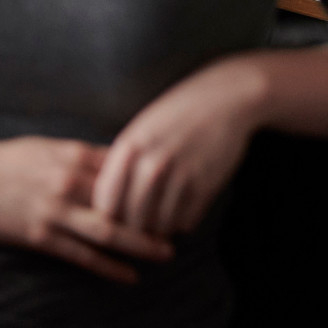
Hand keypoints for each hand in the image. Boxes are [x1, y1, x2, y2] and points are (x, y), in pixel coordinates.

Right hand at [0, 135, 173, 282]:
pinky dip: (108, 267)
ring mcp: (54, 211)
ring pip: (108, 230)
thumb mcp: (48, 146)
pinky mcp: (39, 236)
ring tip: (167, 254)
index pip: (126, 168)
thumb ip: (83, 156)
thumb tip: (120, 161)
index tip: (179, 189)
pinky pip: (81, 255)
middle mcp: (69, 182)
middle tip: (186, 226)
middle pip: (124, 200)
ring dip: (141, 244)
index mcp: (73, 155)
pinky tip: (129, 276)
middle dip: (156, 214)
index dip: (154, 181)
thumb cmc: (4, 160)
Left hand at [94, 54, 267, 236]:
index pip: (105, 203)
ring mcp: (181, 176)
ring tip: (162, 218)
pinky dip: (183, 221)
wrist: (226, 98)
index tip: (115, 218)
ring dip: (160, 229)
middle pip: (130, 221)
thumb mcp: (140, 130)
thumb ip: (120, 163)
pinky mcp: (206, 185)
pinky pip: (186, 222)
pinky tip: (183, 208)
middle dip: (134, 229)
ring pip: (159, 227)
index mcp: (129, 148)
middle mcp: (153, 164)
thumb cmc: (177, 114)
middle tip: (140, 226)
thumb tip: (101, 203)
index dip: (107, 217)